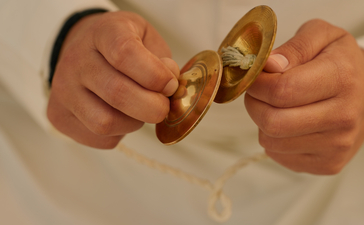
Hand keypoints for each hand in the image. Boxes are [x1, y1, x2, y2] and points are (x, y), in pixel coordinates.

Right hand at [47, 11, 178, 148]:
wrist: (87, 54)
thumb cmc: (125, 48)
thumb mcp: (148, 40)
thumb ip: (162, 61)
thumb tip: (168, 88)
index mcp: (102, 33)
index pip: (124, 53)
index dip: (155, 75)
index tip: (170, 85)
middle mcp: (76, 60)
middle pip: (117, 93)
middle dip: (152, 107)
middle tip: (163, 107)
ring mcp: (62, 90)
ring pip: (105, 123)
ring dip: (134, 123)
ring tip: (139, 110)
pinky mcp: (59, 116)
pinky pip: (100, 138)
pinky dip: (120, 133)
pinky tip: (121, 116)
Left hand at [245, 19, 363, 173]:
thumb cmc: (340, 62)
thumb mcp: (322, 37)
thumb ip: (294, 47)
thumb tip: (270, 66)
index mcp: (342, 78)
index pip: (281, 90)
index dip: (257, 83)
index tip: (255, 76)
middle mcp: (343, 116)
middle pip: (272, 121)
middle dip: (254, 104)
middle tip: (259, 92)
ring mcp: (337, 145)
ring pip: (270, 141)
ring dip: (262, 122)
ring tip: (277, 107)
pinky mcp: (328, 165)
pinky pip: (278, 155)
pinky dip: (273, 139)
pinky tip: (289, 124)